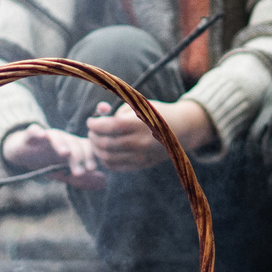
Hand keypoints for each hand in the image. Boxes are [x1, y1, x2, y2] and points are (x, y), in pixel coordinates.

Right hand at [2, 123, 104, 189]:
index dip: (91, 156)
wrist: (23, 152)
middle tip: (79, 172)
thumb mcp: (65, 173)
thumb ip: (82, 179)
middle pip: (74, 143)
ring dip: (61, 144)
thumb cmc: (47, 162)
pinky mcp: (30, 135)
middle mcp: (63, 139)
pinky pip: (33, 130)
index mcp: (73, 147)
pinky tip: (41, 135)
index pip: (87, 148)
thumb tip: (104, 183)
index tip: (92, 169)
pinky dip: (37, 131)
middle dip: (78, 157)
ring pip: (57, 136)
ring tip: (65, 153)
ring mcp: (46, 136)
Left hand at [85, 97, 216, 172]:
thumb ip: (117, 110)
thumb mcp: (139, 105)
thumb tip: (99, 112)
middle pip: (107, 143)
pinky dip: (105, 160)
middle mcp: (141, 142)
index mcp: (140, 124)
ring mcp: (141, 156)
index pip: (110, 126)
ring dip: (97, 150)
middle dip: (94, 137)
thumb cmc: (156, 113)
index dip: (96, 125)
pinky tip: (104, 151)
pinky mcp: (141, 165)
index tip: (90, 121)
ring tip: (95, 141)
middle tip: (91, 131)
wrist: (181, 129)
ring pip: (109, 157)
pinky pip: (116, 166)